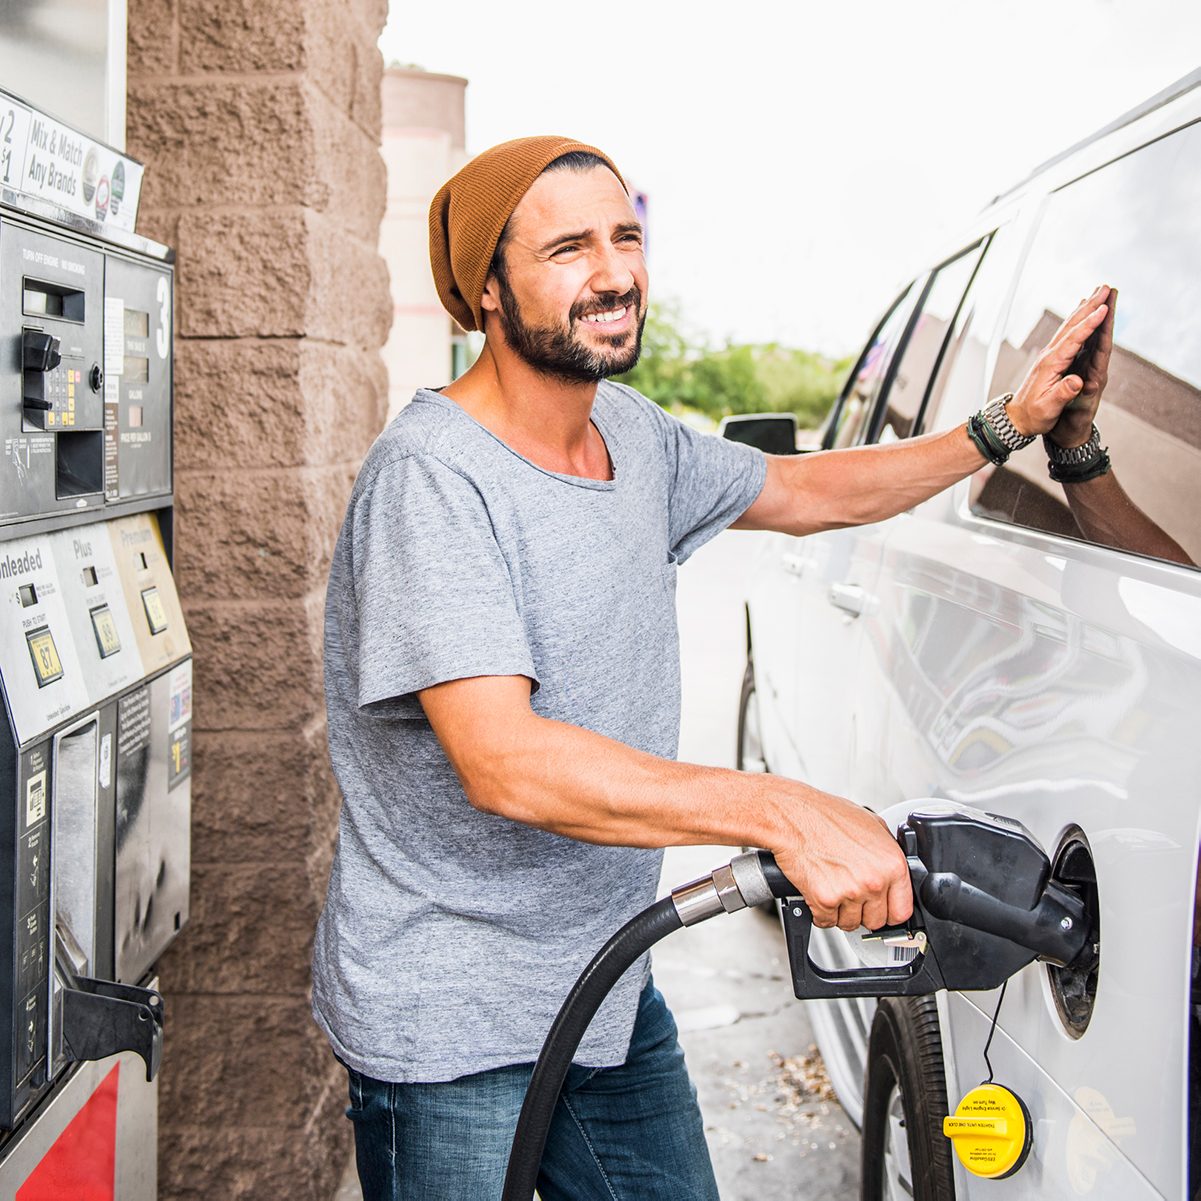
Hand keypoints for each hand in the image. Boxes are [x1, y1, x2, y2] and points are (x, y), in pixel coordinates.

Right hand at [773, 791, 912, 931]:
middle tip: (851, 894)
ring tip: (833, 888)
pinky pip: (826, 922)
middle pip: (876, 922)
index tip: (881, 908)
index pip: (901, 911)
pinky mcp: (824, 900)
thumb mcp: (872, 825)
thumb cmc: (827, 816)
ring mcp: (849, 892)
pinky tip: (819, 891)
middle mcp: (874, 881)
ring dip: (840, 913)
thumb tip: (894, 874)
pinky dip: (820, 913)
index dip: (889, 911)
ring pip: (850, 924)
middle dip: (863, 912)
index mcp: (892, 865)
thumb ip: (888, 854)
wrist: (793, 816)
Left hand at [1048, 287, 1115, 448]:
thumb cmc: (1034, 416)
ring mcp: (1050, 355)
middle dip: (1089, 306)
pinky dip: (1077, 320)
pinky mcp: (1052, 359)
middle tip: (1105, 288)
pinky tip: (1082, 312)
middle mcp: (1050, 355)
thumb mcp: (1048, 408)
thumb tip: (1077, 381)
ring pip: (1069, 326)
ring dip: (1084, 308)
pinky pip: (1067, 334)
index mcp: (1051, 364)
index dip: (1089, 324)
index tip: (1104, 308)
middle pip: (1072, 326)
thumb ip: (1063, 394)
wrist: (1016, 419)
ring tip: (1098, 292)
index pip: (1073, 339)